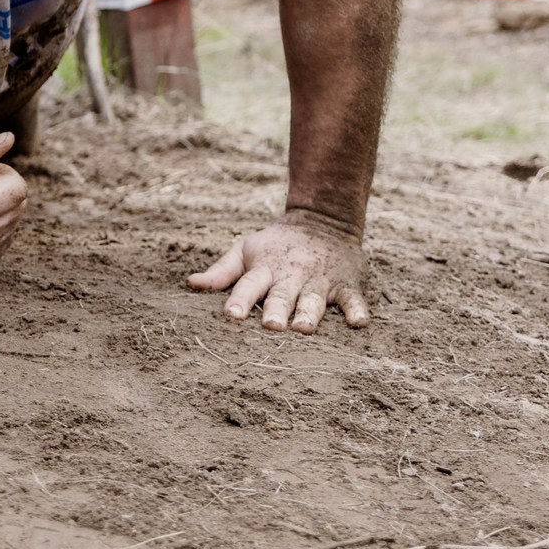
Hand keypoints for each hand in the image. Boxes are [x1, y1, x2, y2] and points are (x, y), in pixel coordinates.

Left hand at [188, 213, 368, 332]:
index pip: (249, 284)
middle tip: (270, 326)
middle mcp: (292, 275)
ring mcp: (320, 280)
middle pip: (282, 295)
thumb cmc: (278, 244)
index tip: (230, 316)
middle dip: (276, 310)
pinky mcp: (346, 284)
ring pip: (314, 300)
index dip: (239, 300)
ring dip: (309, 313)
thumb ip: (221, 271)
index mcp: (266, 268)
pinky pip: (352, 299)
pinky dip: (356, 310)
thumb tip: (191, 284)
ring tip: (303, 328)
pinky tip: (358, 323)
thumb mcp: (246, 249)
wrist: (325, 220)